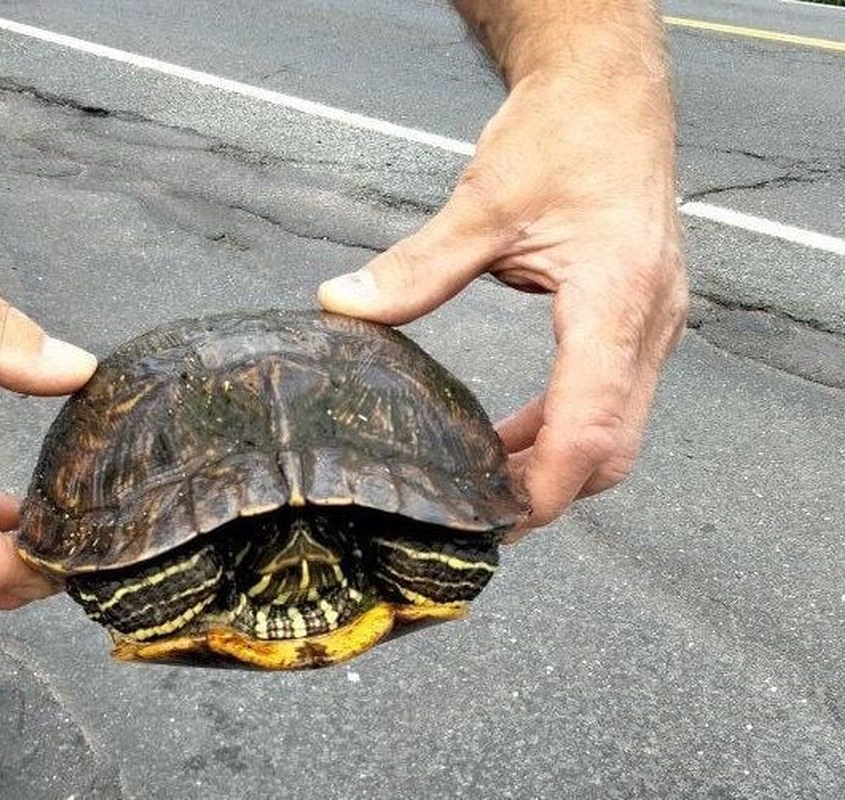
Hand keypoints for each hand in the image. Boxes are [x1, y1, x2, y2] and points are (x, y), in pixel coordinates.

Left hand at [319, 72, 686, 535]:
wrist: (613, 93)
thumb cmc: (564, 134)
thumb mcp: (483, 203)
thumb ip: (416, 269)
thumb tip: (343, 306)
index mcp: (616, 301)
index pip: (590, 428)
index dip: (543, 488)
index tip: (493, 523)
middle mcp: (650, 323)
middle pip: (612, 448)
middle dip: (548, 490)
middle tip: (478, 514)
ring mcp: (655, 324)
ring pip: (617, 430)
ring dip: (554, 462)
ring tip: (485, 481)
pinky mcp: (642, 318)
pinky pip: (611, 398)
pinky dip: (563, 426)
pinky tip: (512, 432)